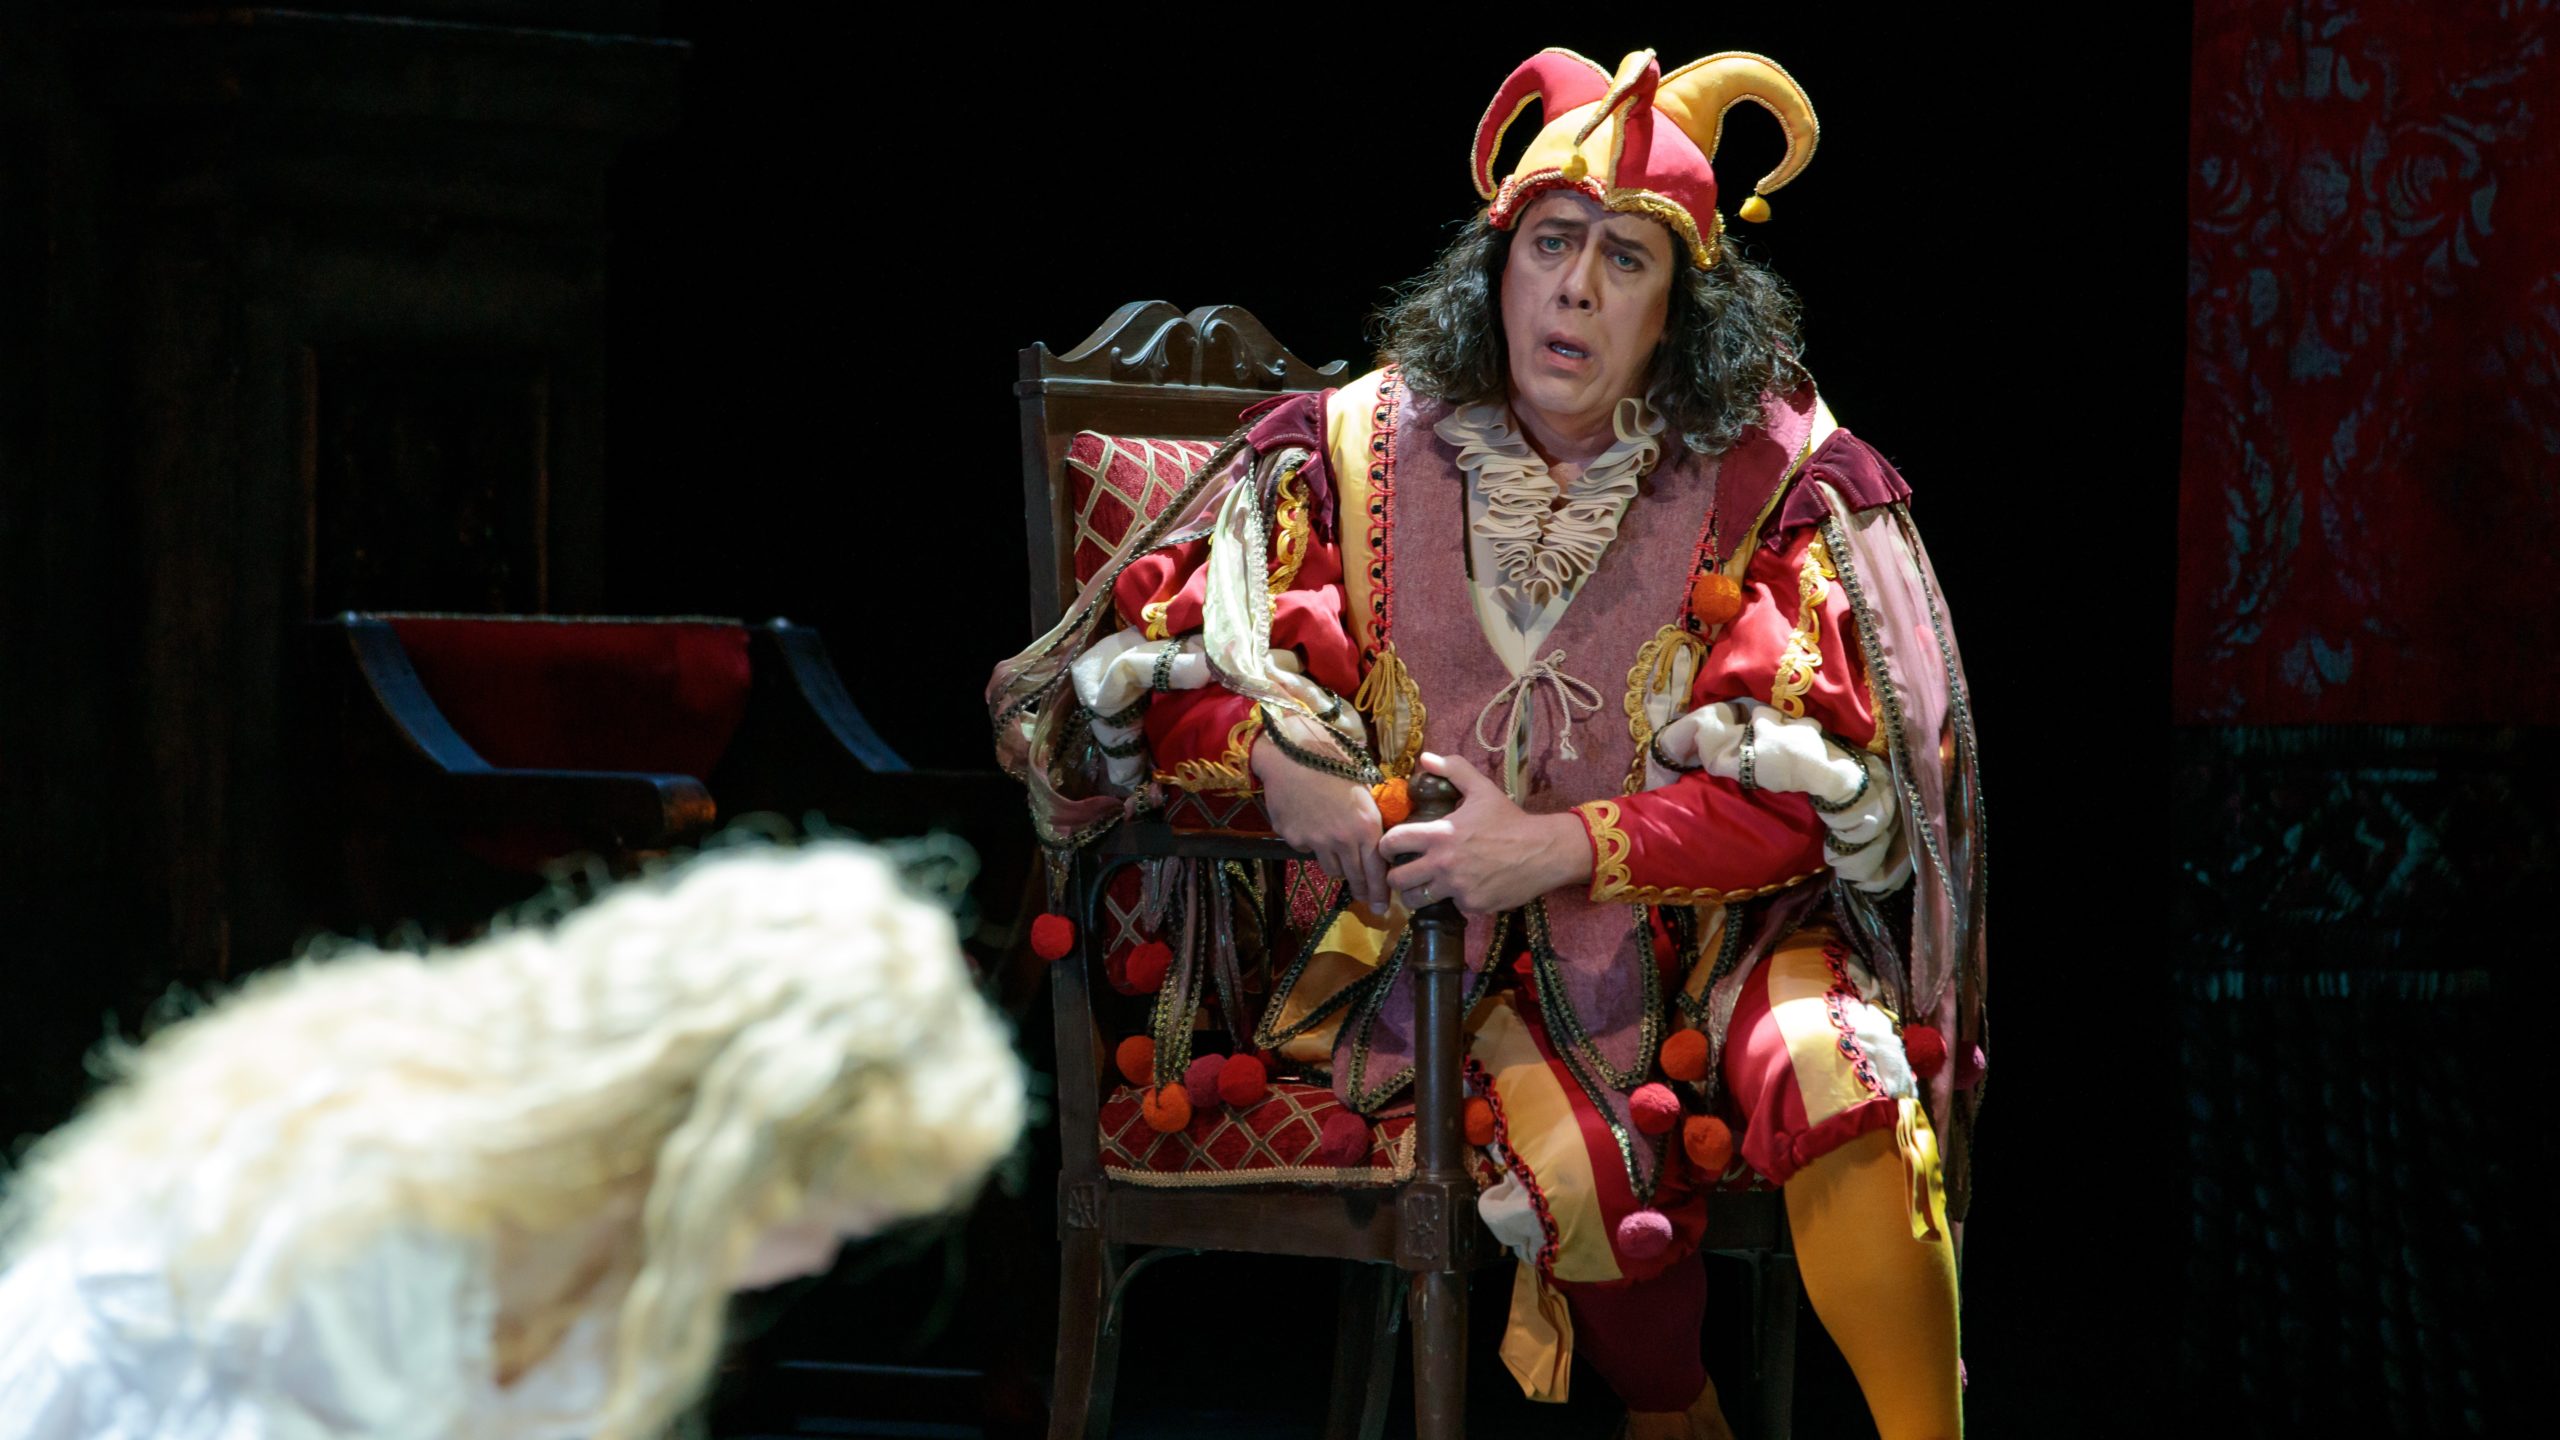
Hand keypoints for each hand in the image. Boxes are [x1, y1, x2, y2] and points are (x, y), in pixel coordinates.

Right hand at [1252, 733, 1389, 907]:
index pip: (1376, 870)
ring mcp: (1317, 842)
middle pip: (1354, 876)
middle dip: (1362, 890)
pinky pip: (1307, 851)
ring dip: (1337, 865)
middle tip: (1366, 900)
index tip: (1381, 906)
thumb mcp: (1363, 790)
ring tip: (1337, 851)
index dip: (1379, 891)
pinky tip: (1309, 822)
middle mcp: (1343, 839)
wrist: (1292, 755)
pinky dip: (1311, 844)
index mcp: (1366, 826)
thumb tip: (1375, 842)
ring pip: (1331, 868)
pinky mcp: (1295, 840)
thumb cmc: (1333, 763)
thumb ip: (1369, 820)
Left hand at [1376, 753, 1594, 914]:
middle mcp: (1443, 864)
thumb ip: (1453, 770)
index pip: (1394, 842)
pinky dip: (1455, 901)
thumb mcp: (1482, 789)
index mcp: (1440, 834)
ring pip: (1417, 900)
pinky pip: (1452, 907)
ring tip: (1424, 887)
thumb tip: (1425, 758)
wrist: (1543, 851)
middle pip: (1398, 879)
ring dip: (1417, 894)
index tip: (1388, 849)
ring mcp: (1457, 888)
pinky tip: (1465, 889)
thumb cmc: (1510, 820)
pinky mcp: (1472, 905)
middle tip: (1404, 873)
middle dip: (1396, 877)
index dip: (1385, 846)